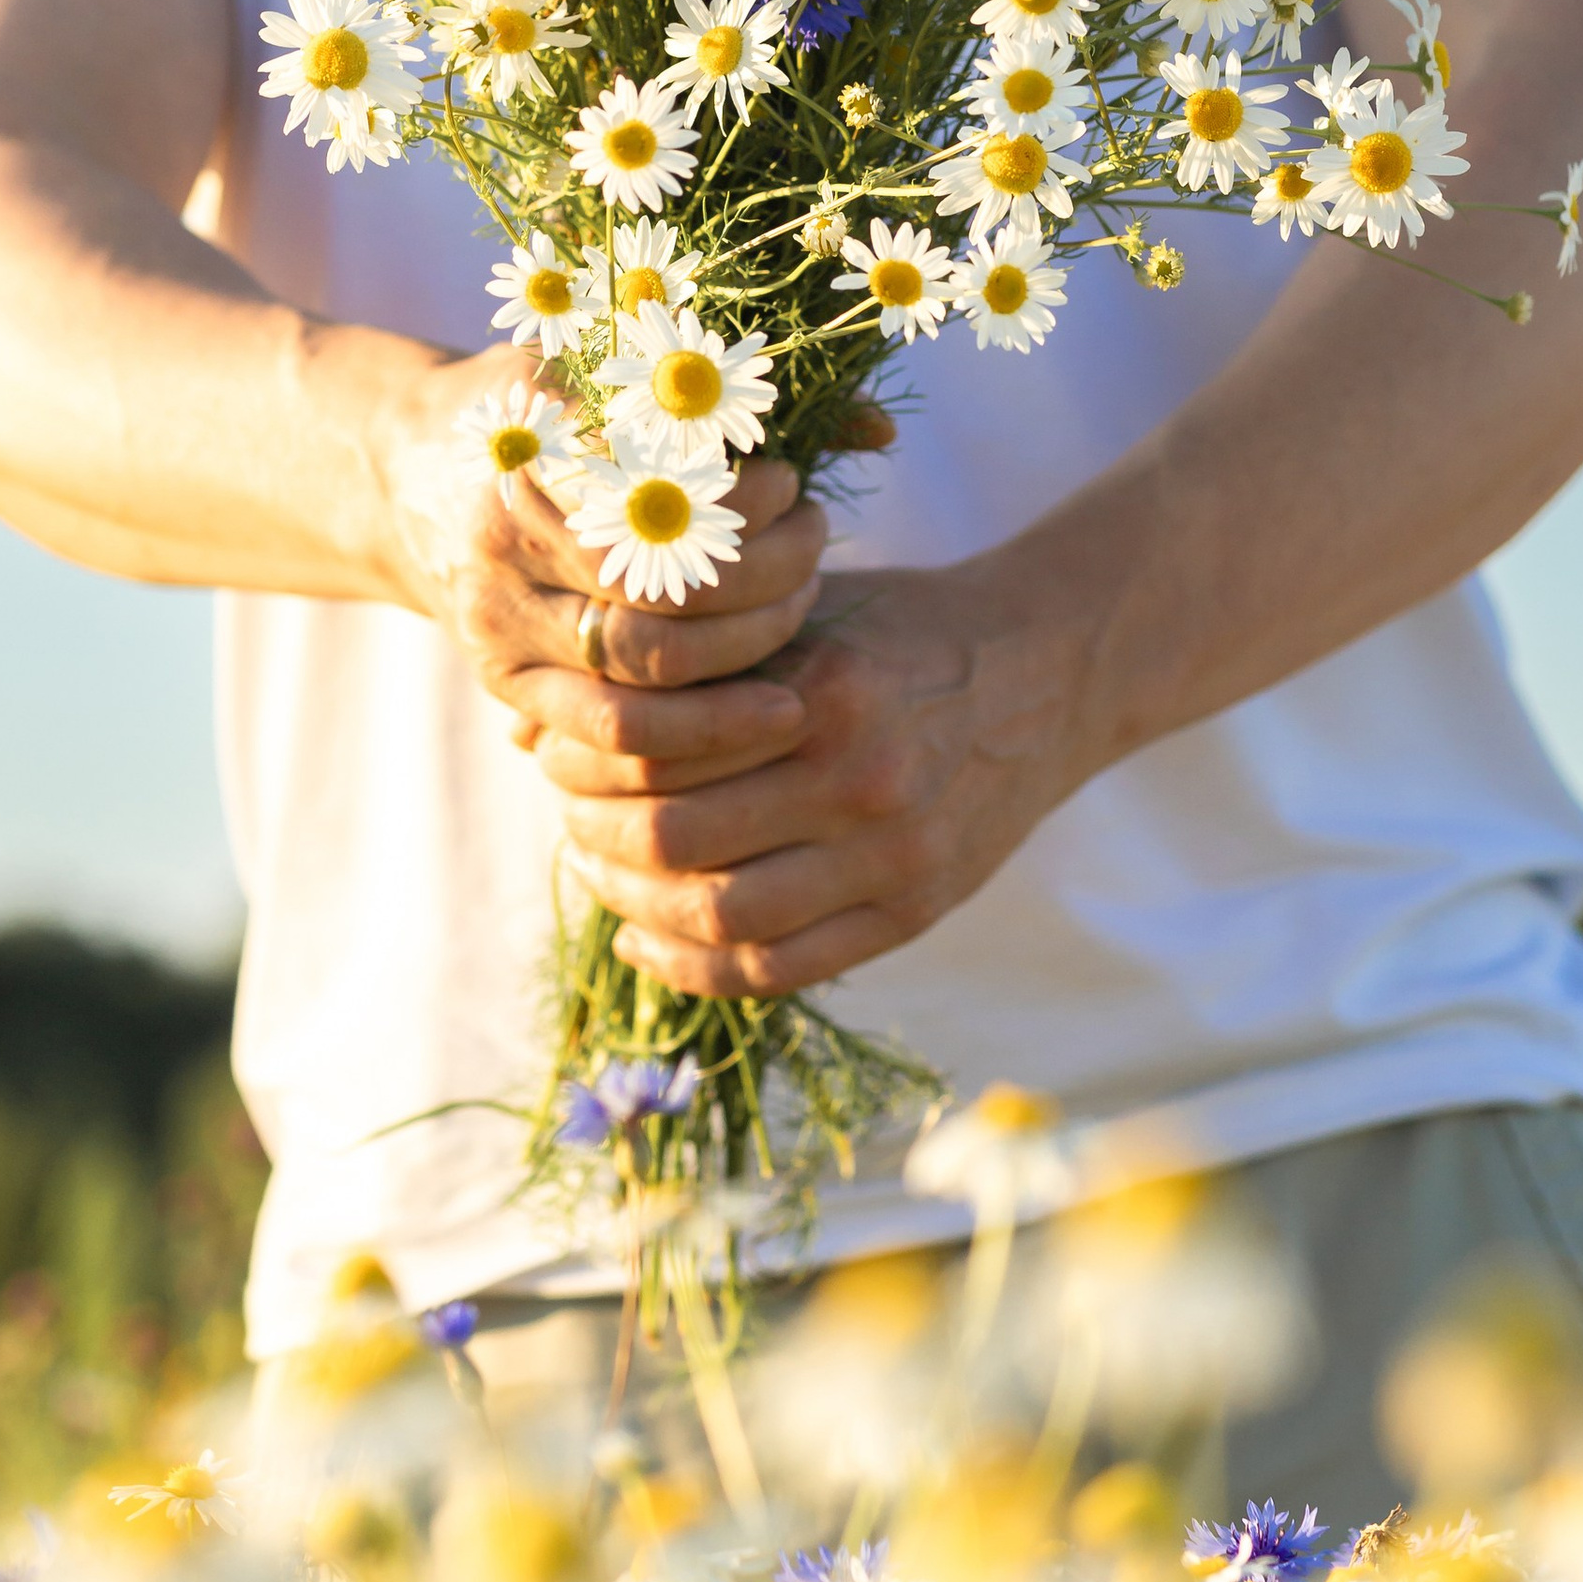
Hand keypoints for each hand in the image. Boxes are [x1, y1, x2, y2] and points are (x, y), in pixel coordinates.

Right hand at [370, 343, 828, 772]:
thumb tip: (881, 428)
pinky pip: (608, 744)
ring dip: (739, 676)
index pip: (650, 519)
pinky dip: (695, 738)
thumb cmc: (537, 404)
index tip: (795, 486)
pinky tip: (766, 711)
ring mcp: (498, 641)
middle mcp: (499, 565)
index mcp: (523, 472)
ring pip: (636, 701)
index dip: (739, 517)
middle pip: (652, 619)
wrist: (409, 470)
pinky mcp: (509, 694)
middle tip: (818, 554)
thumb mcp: (609, 368)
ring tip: (803, 617)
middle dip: (758, 596)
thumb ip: (740, 403)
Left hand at [529, 556, 1091, 995]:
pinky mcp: (915, 914)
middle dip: (596, 832)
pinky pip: (779, 969)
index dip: (588, 759)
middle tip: (568, 812)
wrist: (1049, 670)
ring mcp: (894, 858)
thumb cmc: (899, 629)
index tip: (557, 750)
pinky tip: (649, 937)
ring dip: (635, 904)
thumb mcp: (801, 612)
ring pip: (722, 917)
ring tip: (604, 868)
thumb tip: (532, 712)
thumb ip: (691, 658)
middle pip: (678, 838)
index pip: (663, 749)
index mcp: (826, 691)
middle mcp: (862, 779)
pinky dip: (695, 967)